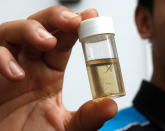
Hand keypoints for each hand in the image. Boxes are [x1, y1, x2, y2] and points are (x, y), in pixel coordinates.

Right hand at [0, 6, 116, 130]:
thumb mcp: (67, 128)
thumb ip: (87, 117)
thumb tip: (111, 106)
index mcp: (50, 74)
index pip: (63, 41)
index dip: (76, 27)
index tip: (90, 16)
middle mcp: (30, 67)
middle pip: (40, 27)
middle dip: (55, 19)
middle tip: (72, 21)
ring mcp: (9, 69)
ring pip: (14, 33)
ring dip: (30, 30)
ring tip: (46, 42)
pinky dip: (2, 58)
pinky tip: (17, 74)